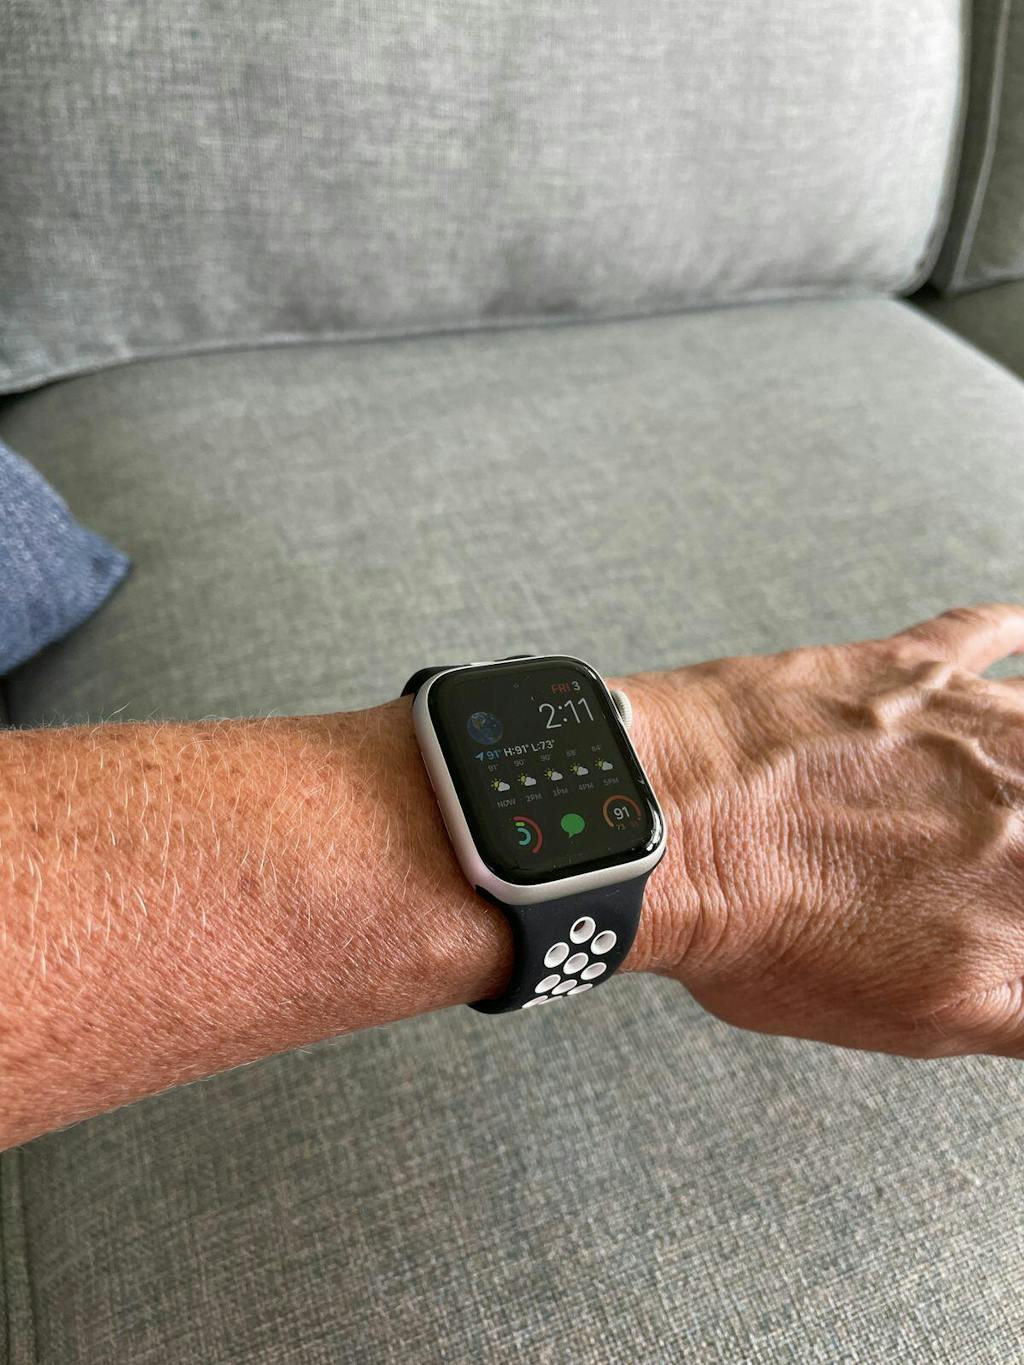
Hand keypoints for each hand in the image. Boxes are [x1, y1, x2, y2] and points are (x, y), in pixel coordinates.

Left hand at [637, 605, 1023, 1059]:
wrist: (669, 828)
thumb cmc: (771, 929)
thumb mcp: (921, 1017)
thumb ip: (1023, 1010)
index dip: (1023, 902)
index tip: (1013, 903)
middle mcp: (1022, 797)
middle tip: (1008, 844)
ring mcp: (969, 723)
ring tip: (1014, 771)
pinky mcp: (905, 667)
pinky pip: (984, 632)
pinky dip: (1013, 631)